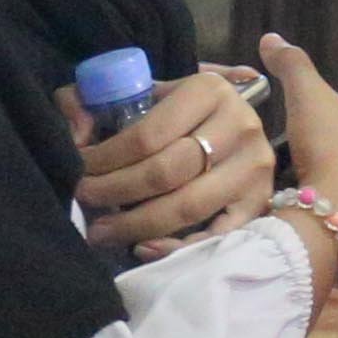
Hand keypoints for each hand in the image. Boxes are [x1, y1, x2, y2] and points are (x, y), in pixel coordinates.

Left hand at [66, 64, 269, 252]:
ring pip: (188, 206)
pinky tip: (142, 247)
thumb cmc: (174, 110)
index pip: (147, 135)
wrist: (227, 122)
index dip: (105, 159)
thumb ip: (91, 99)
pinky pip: (216, 235)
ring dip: (136, 224)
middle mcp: (240, 125)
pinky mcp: (260, 201)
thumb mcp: (138, 92)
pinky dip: (177, 247)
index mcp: (209, 90)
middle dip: (115, 191)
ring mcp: (254, 167)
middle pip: (166, 172)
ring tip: (102, 231)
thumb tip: (76, 134)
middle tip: (84, 200)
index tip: (78, 169)